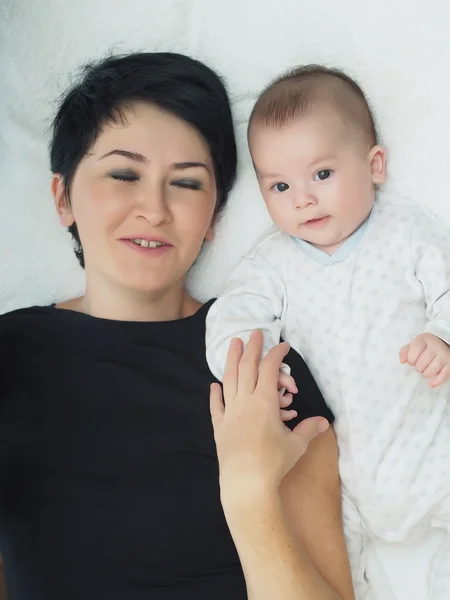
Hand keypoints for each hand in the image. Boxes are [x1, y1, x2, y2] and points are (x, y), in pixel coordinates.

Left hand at [210, 330, 328, 502]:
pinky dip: (215, 394)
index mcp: (265, 401)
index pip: (270, 370)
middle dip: (251, 348)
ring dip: (231, 360)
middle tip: (254, 333)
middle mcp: (245, 401)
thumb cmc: (274, 462)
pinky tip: (214, 385)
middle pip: (247, 367)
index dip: (276, 354)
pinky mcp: (219, 427)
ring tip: (232, 344)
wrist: (246, 483)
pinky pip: (216, 406)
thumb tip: (323, 421)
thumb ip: (308, 429)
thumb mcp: (296, 444)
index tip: (282, 345)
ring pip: (229, 379)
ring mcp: (229, 412)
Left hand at [399, 333, 449, 386]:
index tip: (412, 360)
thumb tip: (402, 361)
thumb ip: (404, 351)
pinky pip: (441, 378)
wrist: (444, 346)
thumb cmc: (426, 347)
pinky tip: (431, 382)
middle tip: (421, 365)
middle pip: (420, 365)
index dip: (410, 359)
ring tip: (427, 369)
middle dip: (418, 367)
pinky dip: (435, 382)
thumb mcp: (414, 345)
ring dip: (425, 374)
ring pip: (429, 373)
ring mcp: (444, 356)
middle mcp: (436, 346)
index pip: (413, 352)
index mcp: (424, 339)